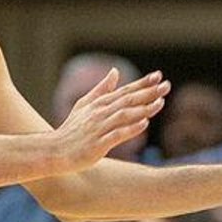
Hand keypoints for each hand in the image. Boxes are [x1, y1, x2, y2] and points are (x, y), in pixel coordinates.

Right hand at [55, 69, 169, 169]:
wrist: (54, 151)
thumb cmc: (71, 129)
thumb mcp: (84, 105)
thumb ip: (102, 89)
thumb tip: (115, 71)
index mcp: (99, 104)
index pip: (125, 90)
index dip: (142, 83)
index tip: (159, 76)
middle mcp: (100, 113)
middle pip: (128, 100)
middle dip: (148, 92)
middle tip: (167, 85)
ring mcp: (99, 128)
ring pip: (124, 115)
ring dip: (143, 109)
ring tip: (161, 103)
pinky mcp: (98, 145)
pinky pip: (116, 135)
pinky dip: (130, 129)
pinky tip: (144, 124)